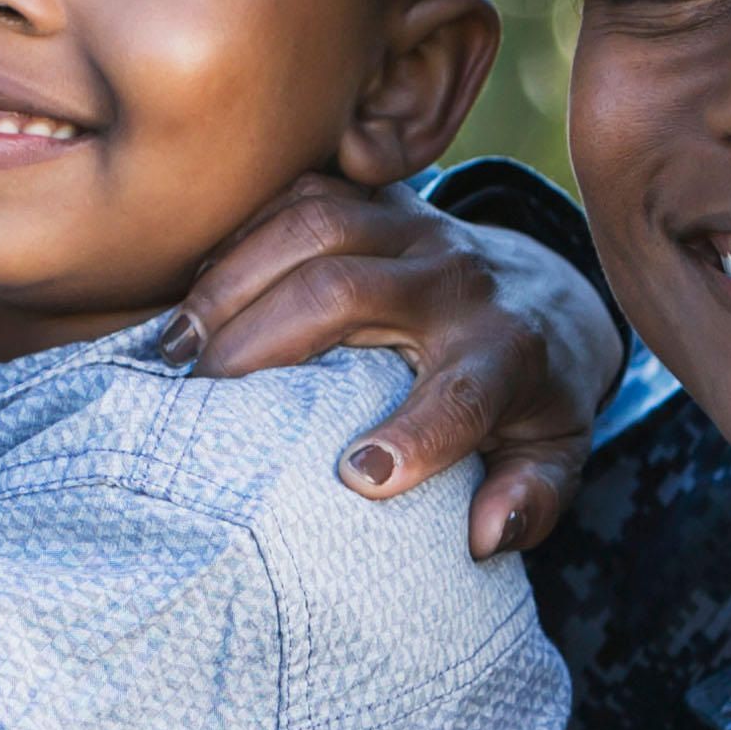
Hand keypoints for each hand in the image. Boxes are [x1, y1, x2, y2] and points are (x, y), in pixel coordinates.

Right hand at [169, 178, 620, 559]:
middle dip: (261, 345)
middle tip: (198, 402)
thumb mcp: (553, 455)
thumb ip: (531, 499)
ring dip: (232, 282)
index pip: (465, 393)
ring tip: (177, 345)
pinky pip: (298, 193)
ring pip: (312, 226)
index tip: (359, 477)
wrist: (545, 292)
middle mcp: (457, 279)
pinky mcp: (377, 198)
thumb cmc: (529, 395)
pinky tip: (196, 289)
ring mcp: (414, 226)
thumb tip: (485, 535)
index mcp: (506, 353)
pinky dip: (238, 236)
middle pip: (345, 291)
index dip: (417, 434)